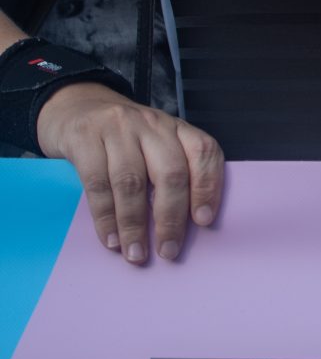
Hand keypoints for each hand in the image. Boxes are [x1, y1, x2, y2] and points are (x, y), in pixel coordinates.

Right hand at [35, 84, 223, 264]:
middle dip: (171, 217)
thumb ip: (170, 170)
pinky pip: (97, 183)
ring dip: (135, 224)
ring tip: (136, 253)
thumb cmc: (123, 137)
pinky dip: (105, 216)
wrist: (75, 105)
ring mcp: (118, 129)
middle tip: (168, 251)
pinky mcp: (84, 138)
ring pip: (132, 182)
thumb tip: (185, 225)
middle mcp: (152, 125)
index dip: (208, 187)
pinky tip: (110, 239)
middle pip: (170, 173)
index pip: (204, 152)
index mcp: (177, 128)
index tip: (204, 222)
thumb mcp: (154, 144)